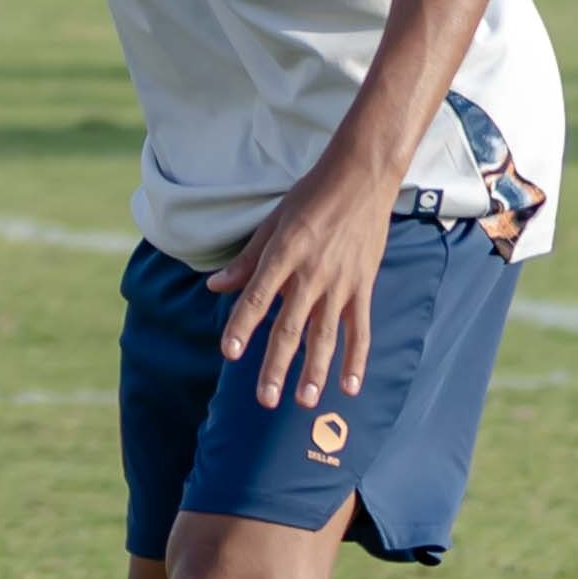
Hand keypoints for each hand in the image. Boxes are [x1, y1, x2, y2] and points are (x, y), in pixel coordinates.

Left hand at [211, 174, 394, 411]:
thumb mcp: (273, 222)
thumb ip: (246, 260)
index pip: (258, 298)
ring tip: (304, 401)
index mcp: (284, 255)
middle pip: (290, 328)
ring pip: (325, 335)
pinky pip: (359, 329)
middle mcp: (312, 274)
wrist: (362, 177)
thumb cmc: (312, 196)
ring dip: (315, 371)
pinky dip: (356, 359)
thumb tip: (215, 286)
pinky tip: (349, 387)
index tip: (230, 353)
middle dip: (276, 366)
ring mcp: (340, 283)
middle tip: (265, 400)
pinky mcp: (363, 286)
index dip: (242, 326)